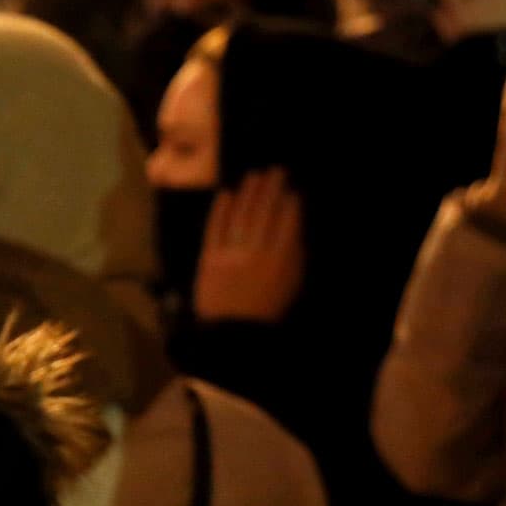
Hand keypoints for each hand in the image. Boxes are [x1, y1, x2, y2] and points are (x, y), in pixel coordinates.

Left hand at [193, 167, 303, 323]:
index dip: (291, 205)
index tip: (293, 189)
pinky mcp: (209, 259)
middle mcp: (257, 255)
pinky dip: (221, 210)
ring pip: (242, 217)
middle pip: (265, 215)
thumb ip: (295, 258)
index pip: (288, 225)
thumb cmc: (266, 311)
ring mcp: (231, 255)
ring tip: (255, 175)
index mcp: (281, 263)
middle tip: (276, 170)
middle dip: (271, 190)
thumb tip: (296, 230)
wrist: (231, 335)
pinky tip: (227, 193)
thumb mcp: (291, 288)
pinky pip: (216, 229)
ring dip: (249, 193)